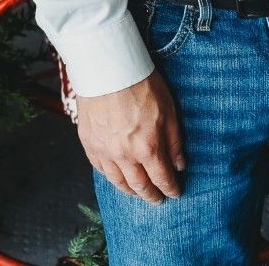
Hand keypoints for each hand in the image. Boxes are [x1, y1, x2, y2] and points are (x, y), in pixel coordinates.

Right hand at [75, 74, 185, 204]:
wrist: (108, 70)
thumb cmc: (141, 85)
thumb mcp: (169, 110)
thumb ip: (174, 141)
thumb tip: (180, 164)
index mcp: (148, 148)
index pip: (161, 178)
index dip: (170, 188)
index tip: (175, 193)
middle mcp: (125, 156)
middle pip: (139, 185)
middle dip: (151, 195)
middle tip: (158, 200)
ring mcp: (104, 151)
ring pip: (118, 182)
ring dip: (130, 191)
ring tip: (138, 194)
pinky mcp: (89, 144)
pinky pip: (100, 169)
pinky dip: (110, 178)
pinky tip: (116, 178)